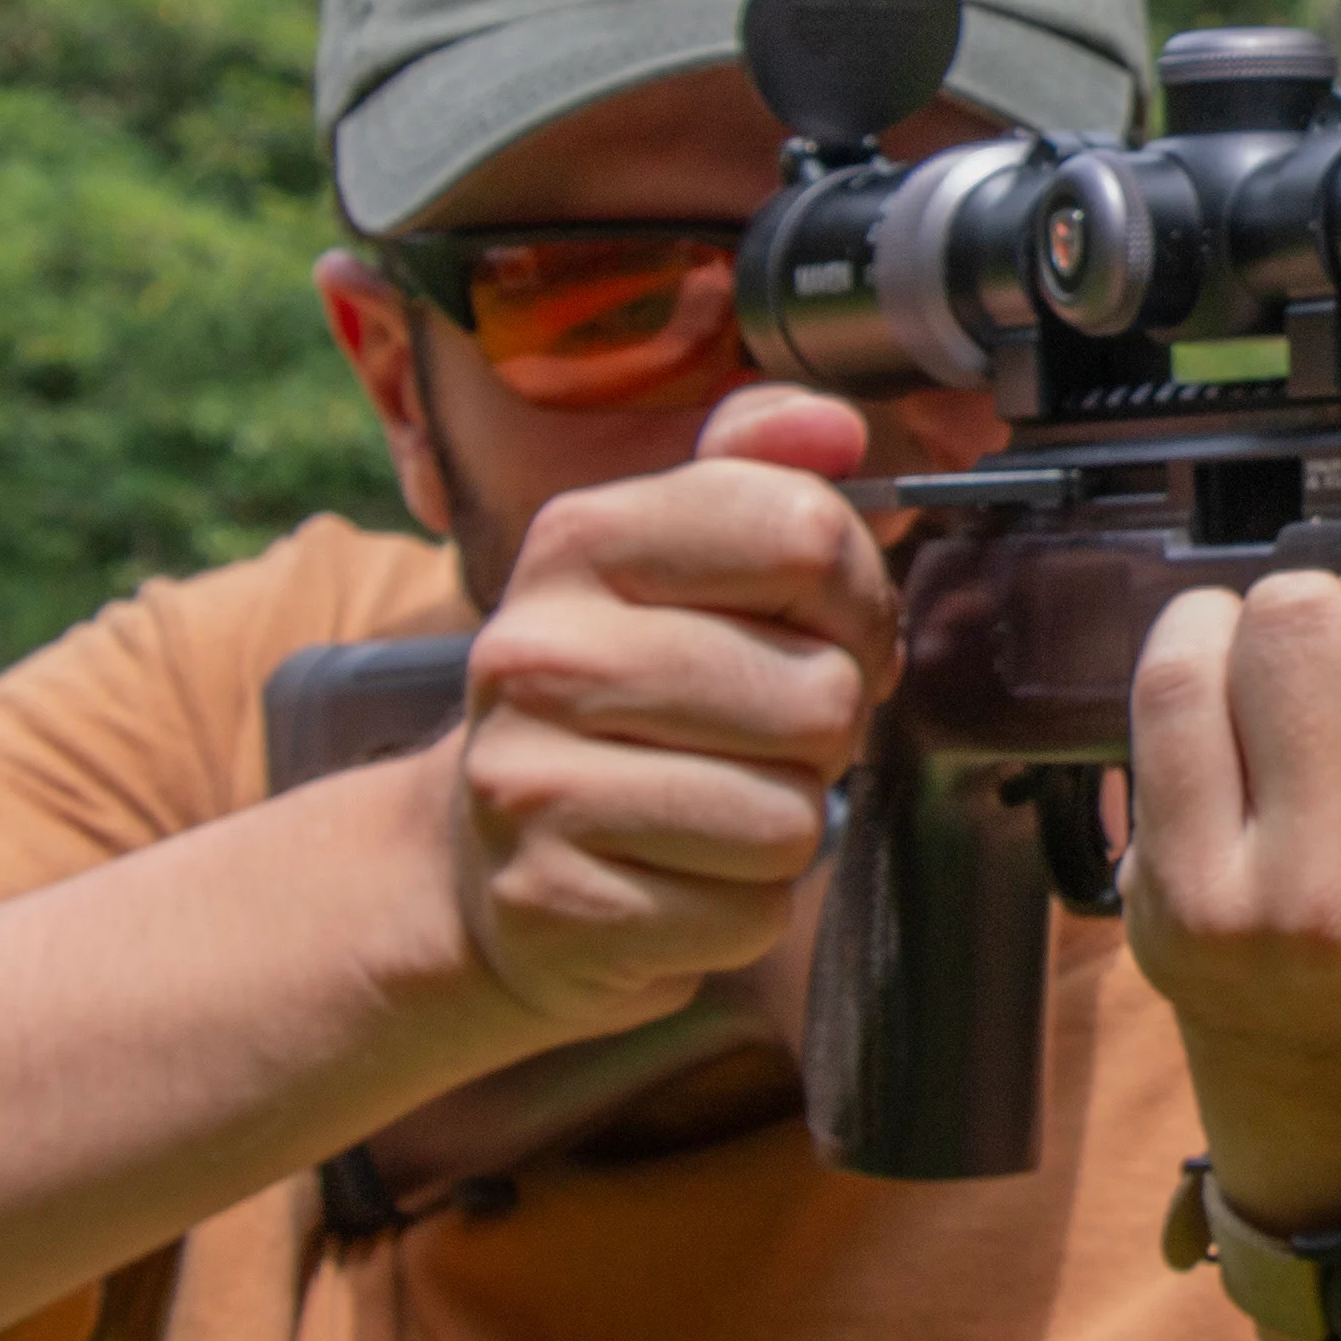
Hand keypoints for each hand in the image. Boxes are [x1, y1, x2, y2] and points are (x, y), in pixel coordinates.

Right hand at [445, 388, 901, 1031]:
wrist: (483, 863)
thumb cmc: (622, 702)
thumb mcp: (676, 565)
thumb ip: (760, 475)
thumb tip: (831, 428)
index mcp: (580, 541)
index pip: (804, 533)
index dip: (857, 597)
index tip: (823, 627)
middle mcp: (538, 654)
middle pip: (818, 691)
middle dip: (823, 729)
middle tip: (760, 735)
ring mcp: (532, 785)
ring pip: (790, 814)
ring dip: (785, 823)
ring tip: (714, 804)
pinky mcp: (555, 904)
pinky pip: (746, 912)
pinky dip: (740, 908)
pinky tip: (679, 875)